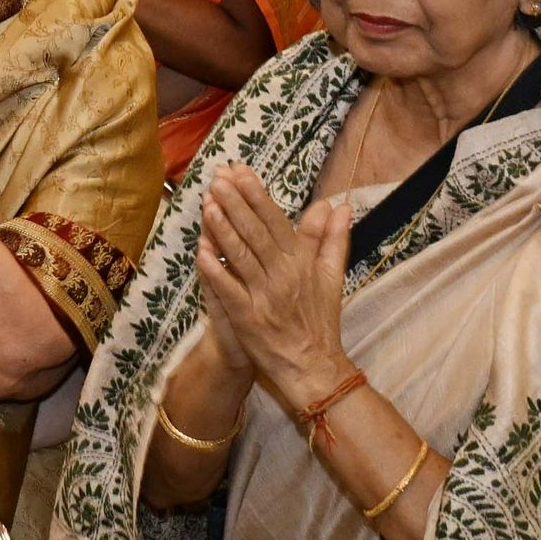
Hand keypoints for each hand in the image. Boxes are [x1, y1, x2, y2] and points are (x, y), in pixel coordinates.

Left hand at [188, 167, 355, 428]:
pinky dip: (216, 270)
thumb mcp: (331, 278)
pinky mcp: (249, 318)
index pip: (276, 221)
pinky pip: (230, 290)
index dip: (257, 195)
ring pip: (242, 256)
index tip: (241, 171)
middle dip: (236, 202)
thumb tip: (339, 206)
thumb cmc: (319, 322)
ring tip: (208, 202)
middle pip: (256, 233)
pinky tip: (201, 251)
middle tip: (218, 176)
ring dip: (224, 229)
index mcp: (300, 263)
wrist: (314, 367)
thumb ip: (332, 240)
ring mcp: (265, 297)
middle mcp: (283, 276)